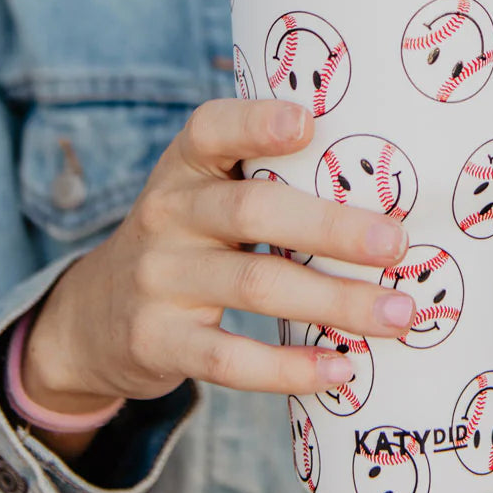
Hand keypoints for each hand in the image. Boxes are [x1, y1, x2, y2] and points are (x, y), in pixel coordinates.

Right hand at [23, 100, 413, 423]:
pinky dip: (289, 368)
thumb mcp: (207, 193)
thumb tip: (389, 195)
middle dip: (331, 228)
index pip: (211, 129)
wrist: (94, 315)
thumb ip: (271, 181)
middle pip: (252, 212)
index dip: (256, 122)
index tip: (307, 124)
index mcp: (188, 166)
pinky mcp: (156, 341)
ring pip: (255, 286)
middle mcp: (167, 213)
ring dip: (335, 301)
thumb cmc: (189, 238)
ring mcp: (158, 278)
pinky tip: (340, 370)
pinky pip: (228, 359)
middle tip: (396, 244)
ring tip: (398, 312)